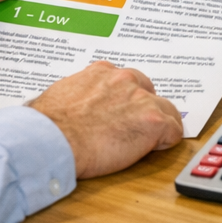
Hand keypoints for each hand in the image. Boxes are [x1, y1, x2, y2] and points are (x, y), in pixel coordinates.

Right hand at [28, 61, 185, 177]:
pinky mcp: (152, 121)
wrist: (52, 140)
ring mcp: (141, 99)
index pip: (127, 82)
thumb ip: (73, 95)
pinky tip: (150, 150)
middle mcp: (125, 80)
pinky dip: (165, 141)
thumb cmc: (48, 124)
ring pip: (166, 111)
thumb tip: (60, 107)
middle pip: (150, 93)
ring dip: (156, 126)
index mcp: (102, 72)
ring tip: (142, 143)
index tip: (121, 116)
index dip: (127, 102)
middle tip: (131, 130)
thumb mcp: (59, 96)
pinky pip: (173, 131)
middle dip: (143, 111)